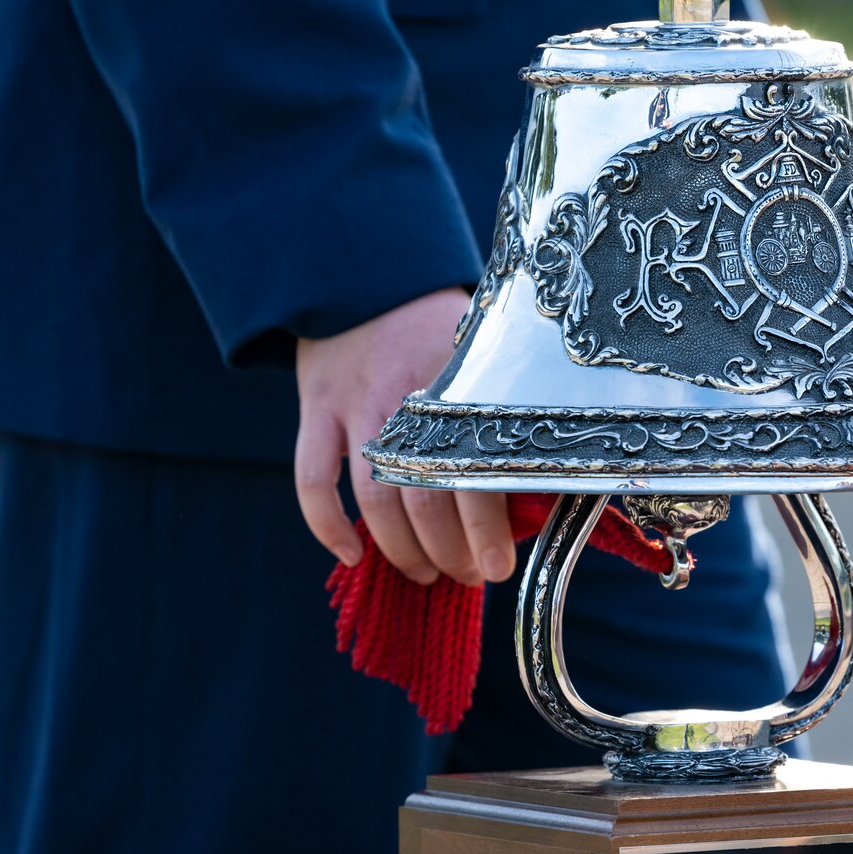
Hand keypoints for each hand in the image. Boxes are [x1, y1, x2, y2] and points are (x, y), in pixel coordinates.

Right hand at [294, 288, 513, 586]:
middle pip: (422, 498)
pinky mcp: (317, 409)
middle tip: (470, 575)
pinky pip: (312, 479)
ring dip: (401, 550)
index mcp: (458, 387)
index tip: (498, 565)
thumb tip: (539, 491)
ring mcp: (355, 405)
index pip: (474, 473)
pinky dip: (328, 526)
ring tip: (426, 574)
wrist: (367, 278)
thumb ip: (504, 416)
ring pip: (373, 500)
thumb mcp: (482, 358)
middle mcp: (406, 399)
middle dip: (447, 552)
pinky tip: (352, 556)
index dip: (485, 530)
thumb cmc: (438, 329)